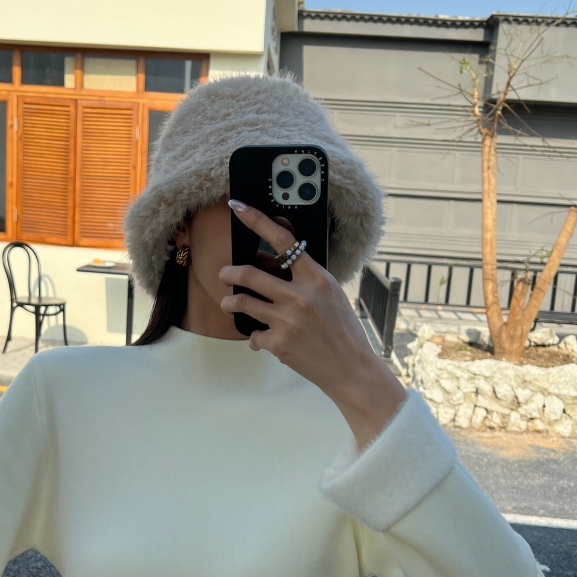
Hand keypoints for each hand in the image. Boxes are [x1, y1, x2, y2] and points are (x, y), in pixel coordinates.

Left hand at [219, 199, 377, 401]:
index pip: (283, 241)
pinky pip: (252, 336)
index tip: (238, 208)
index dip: (257, 220)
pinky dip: (254, 339)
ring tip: (229, 305)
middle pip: (249, 274)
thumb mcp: (331, 295)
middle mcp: (300, 296)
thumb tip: (272, 265)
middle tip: (224, 274)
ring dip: (229, 303)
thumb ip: (305, 279)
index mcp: (317, 279)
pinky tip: (262, 341)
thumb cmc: (343, 331)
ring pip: (240, 303)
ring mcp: (286, 320)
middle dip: (229, 273)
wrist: (351, 369)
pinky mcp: (278, 343)